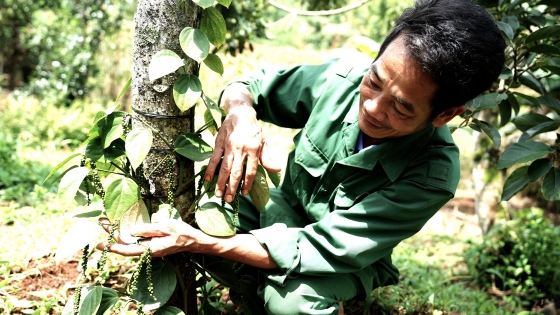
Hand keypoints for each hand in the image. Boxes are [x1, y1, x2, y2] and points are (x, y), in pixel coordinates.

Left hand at [97, 218, 203, 256]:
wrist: (192, 241)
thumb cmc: (181, 233)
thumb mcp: (166, 227)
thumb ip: (148, 229)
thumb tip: (132, 231)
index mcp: (151, 249)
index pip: (128, 250)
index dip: (113, 248)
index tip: (101, 245)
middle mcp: (148, 251)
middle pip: (126, 246)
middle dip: (112, 236)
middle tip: (102, 225)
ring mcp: (149, 249)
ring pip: (130, 243)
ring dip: (119, 235)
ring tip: (108, 225)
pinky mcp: (151, 245)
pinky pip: (136, 241)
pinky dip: (127, 235)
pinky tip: (123, 228)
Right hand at [204, 84, 280, 202]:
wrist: (240, 113)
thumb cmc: (253, 130)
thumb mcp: (264, 142)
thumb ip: (268, 158)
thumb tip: (277, 170)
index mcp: (253, 150)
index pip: (250, 171)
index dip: (247, 183)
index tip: (244, 193)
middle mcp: (241, 149)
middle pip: (236, 172)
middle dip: (232, 187)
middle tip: (229, 199)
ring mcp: (229, 146)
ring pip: (224, 167)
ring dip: (220, 182)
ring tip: (218, 194)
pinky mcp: (219, 143)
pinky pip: (214, 158)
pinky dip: (210, 169)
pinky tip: (208, 179)